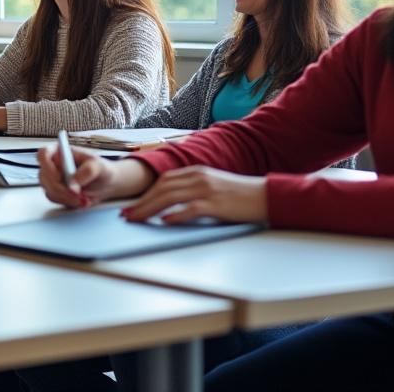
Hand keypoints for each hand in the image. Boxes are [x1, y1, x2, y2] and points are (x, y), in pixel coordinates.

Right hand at [37, 145, 151, 207]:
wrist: (106, 184)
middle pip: (44, 175)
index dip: (47, 165)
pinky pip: (55, 199)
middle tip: (76, 193)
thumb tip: (73, 182)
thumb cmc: (100, 169)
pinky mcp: (56, 192)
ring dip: (66, 197)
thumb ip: (87, 171)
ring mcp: (52, 179)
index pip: (43, 154)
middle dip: (60, 188)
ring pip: (49, 189)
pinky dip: (68, 202)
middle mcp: (53, 164)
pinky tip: (81, 201)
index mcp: (59, 151)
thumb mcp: (98, 166)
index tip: (59, 176)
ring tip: (84, 198)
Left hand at [121, 165, 267, 224]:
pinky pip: (191, 208)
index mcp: (197, 172)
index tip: (132, 206)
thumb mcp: (212, 187)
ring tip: (137, 219)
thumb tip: (169, 206)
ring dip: (150, 209)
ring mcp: (207, 190)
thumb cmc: (239, 196)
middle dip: (142, 202)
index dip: (145, 193)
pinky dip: (175, 214)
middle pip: (162, 188)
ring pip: (170, 197)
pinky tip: (164, 221)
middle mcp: (199, 178)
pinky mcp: (217, 204)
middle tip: (127, 215)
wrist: (267, 196)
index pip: (163, 181)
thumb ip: (192, 191)